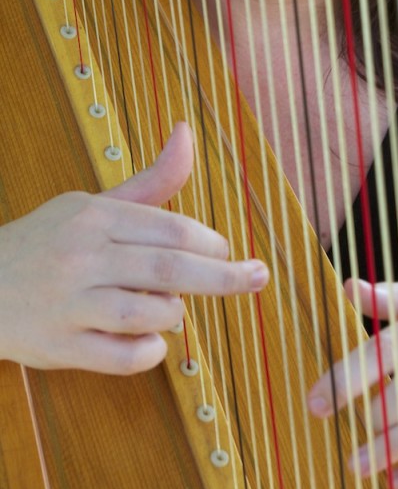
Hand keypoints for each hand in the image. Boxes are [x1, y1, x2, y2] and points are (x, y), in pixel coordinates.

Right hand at [0, 123, 268, 373]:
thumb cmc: (48, 243)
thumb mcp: (94, 204)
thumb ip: (150, 181)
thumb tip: (187, 131)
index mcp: (94, 216)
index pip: (170, 228)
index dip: (211, 243)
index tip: (228, 252)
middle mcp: (81, 256)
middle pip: (169, 270)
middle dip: (223, 277)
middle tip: (257, 277)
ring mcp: (68, 304)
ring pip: (147, 313)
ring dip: (175, 314)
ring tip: (172, 308)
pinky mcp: (60, 346)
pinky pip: (122, 357)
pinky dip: (149, 351)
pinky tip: (150, 340)